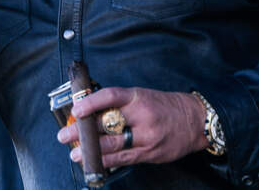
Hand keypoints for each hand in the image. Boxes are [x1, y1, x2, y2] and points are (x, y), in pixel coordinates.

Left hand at [56, 87, 206, 167]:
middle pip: (107, 124)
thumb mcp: (141, 96)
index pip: (110, 96)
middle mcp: (142, 116)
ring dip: (91, 152)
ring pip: (113, 146)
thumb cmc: (162, 106)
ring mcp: (146, 137)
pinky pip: (124, 159)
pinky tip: (94, 163)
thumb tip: (88, 111)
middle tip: (64, 135)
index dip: (90, 102)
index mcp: (137, 97)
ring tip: (75, 154)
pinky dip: (107, 162)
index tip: (75, 109)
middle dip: (82, 132)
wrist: (194, 121)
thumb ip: (118, 103)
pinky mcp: (150, 153)